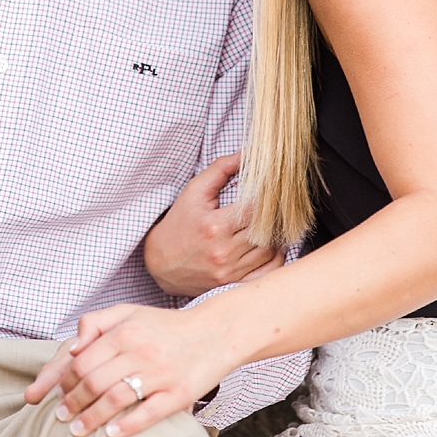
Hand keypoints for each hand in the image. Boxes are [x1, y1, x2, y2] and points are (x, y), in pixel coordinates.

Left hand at [24, 302, 237, 436]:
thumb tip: (72, 348)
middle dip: (71, 404)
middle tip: (61, 417)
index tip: (57, 396)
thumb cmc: (165, 326)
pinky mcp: (180, 393)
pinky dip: (126, 427)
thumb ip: (95, 323)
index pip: (80, 362)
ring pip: (115, 400)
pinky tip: (111, 434)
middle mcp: (139, 352)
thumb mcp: (128, 312)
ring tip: (77, 430)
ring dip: (91, 419)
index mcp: (123, 333)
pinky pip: (148, 414)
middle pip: (93, 383)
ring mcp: (160, 374)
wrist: (215, 333)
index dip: (64, 382)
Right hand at [142, 153, 272, 296]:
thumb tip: (248, 153)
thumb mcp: (193, 192)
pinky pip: (270, 270)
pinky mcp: (235, 283)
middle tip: (273, 206)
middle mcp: (224, 251)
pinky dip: (276, 256)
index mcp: (214, 226)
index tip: (269, 191)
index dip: (267, 198)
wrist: (161, 263)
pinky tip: (268, 245)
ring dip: (276, 235)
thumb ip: (221, 169)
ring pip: (272, 249)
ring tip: (268, 224)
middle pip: (267, 229)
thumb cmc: (178, 224)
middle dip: (273, 215)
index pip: (257, 208)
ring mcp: (230, 271)